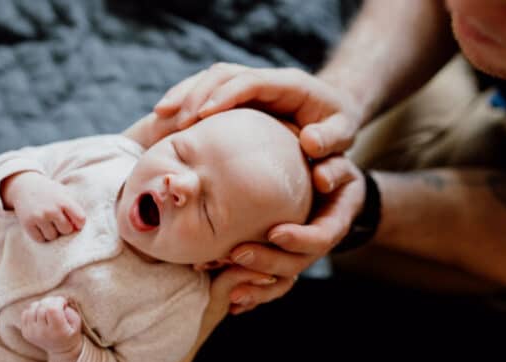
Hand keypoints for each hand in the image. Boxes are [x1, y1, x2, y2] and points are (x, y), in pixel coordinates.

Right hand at [3, 172, 85, 241]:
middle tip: (57, 220)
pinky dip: (41, 236)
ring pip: (52, 237)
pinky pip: (40, 239)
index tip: (75, 222)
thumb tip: (78, 229)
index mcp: (63, 201)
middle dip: (64, 227)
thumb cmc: (49, 192)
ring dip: (52, 232)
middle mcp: (51, 210)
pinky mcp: (27, 224)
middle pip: (66, 230)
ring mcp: (39, 217)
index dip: (79, 223)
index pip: (80, 219)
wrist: (24, 186)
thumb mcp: (63, 193)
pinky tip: (40, 226)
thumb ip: (74, 208)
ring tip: (48, 222)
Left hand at [21, 296, 82, 357]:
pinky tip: (41, 314)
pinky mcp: (26, 333)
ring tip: (49, 309)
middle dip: (51, 300)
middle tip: (57, 304)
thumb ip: (68, 310)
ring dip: (41, 304)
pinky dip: (33, 310)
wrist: (62, 350)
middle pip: (42, 307)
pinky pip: (25, 313)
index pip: (52, 309)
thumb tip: (56, 302)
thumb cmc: (71, 332)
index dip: (58, 301)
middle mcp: (42, 333)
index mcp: (57, 331)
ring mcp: (32, 333)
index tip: (64, 303)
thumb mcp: (76, 322)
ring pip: (32, 308)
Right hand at [154, 62, 362, 158]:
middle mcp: (265, 80)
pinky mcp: (238, 97)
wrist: (333, 114)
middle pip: (223, 75)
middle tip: (177, 122)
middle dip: (197, 94)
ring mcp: (249, 85)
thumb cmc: (338, 126)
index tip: (204, 115)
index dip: (226, 94)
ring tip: (161, 117)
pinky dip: (185, 101)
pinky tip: (165, 119)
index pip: (251, 81)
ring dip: (184, 94)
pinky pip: (206, 91)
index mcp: (288, 84)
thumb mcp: (344, 132)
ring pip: (209, 79)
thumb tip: (311, 144)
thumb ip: (333, 139)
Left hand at [225, 157, 365, 313]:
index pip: (322, 237)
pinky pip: (268, 286)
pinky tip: (231, 301)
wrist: (329, 187)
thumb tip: (320, 171)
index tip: (275, 232)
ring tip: (230, 289)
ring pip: (281, 281)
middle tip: (236, 253)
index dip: (300, 238)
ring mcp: (298, 257)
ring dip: (256, 287)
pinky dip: (252, 295)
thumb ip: (332, 166)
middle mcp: (315, 245)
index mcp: (333, 222)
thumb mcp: (337, 163)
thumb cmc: (330, 169)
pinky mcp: (281, 263)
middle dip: (267, 261)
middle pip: (296, 264)